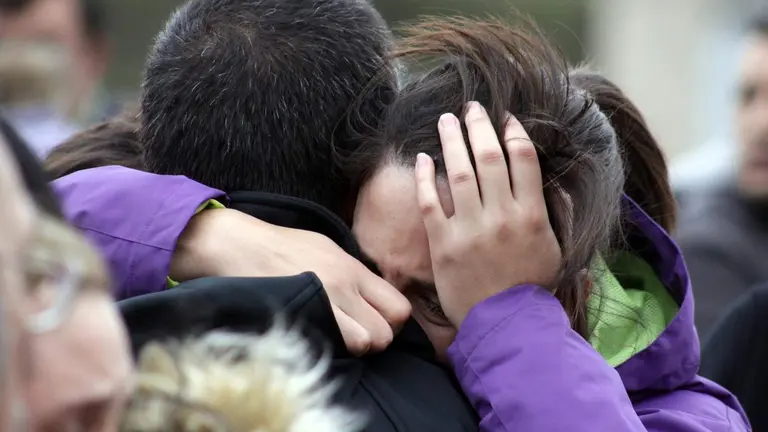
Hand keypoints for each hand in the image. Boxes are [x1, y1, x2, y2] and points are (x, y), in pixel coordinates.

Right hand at [170, 208, 411, 355]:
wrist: (238, 244)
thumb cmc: (281, 246)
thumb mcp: (326, 248)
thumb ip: (353, 274)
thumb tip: (373, 298)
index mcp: (353, 269)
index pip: (399, 307)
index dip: (393, 324)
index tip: (376, 324)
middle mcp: (344, 285)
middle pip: (386, 332)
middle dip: (376, 340)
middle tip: (358, 336)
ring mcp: (323, 301)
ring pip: (365, 343)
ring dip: (355, 348)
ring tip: (339, 340)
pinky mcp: (301, 315)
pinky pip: (334, 345)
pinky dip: (332, 349)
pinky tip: (320, 340)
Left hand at [415, 102, 561, 326]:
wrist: (505, 325)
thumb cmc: (532, 289)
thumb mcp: (557, 251)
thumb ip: (556, 216)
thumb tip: (555, 186)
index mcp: (532, 215)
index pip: (523, 159)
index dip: (514, 132)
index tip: (506, 118)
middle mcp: (501, 216)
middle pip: (488, 157)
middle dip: (479, 125)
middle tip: (471, 107)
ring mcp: (470, 229)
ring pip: (458, 172)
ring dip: (451, 140)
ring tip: (446, 120)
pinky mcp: (443, 244)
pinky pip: (431, 202)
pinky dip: (426, 178)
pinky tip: (423, 158)